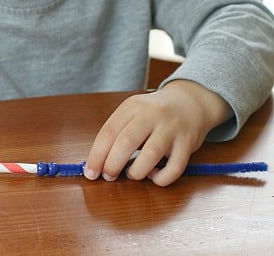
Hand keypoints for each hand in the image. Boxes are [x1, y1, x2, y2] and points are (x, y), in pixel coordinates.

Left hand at [84, 80, 231, 185]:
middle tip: (108, 176)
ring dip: (136, 172)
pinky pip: (174, 168)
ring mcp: (171, 127)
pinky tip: (155, 176)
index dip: (96, 155)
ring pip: (150, 155)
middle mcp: (151, 114)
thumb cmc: (154, 113)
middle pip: (126, 142)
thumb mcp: (134, 112)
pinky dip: (161, 178)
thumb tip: (97, 163)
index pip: (109, 131)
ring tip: (132, 174)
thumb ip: (118, 132)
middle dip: (112, 165)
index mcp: (132, 106)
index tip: (90, 172)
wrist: (190, 101)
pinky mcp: (187, 142)